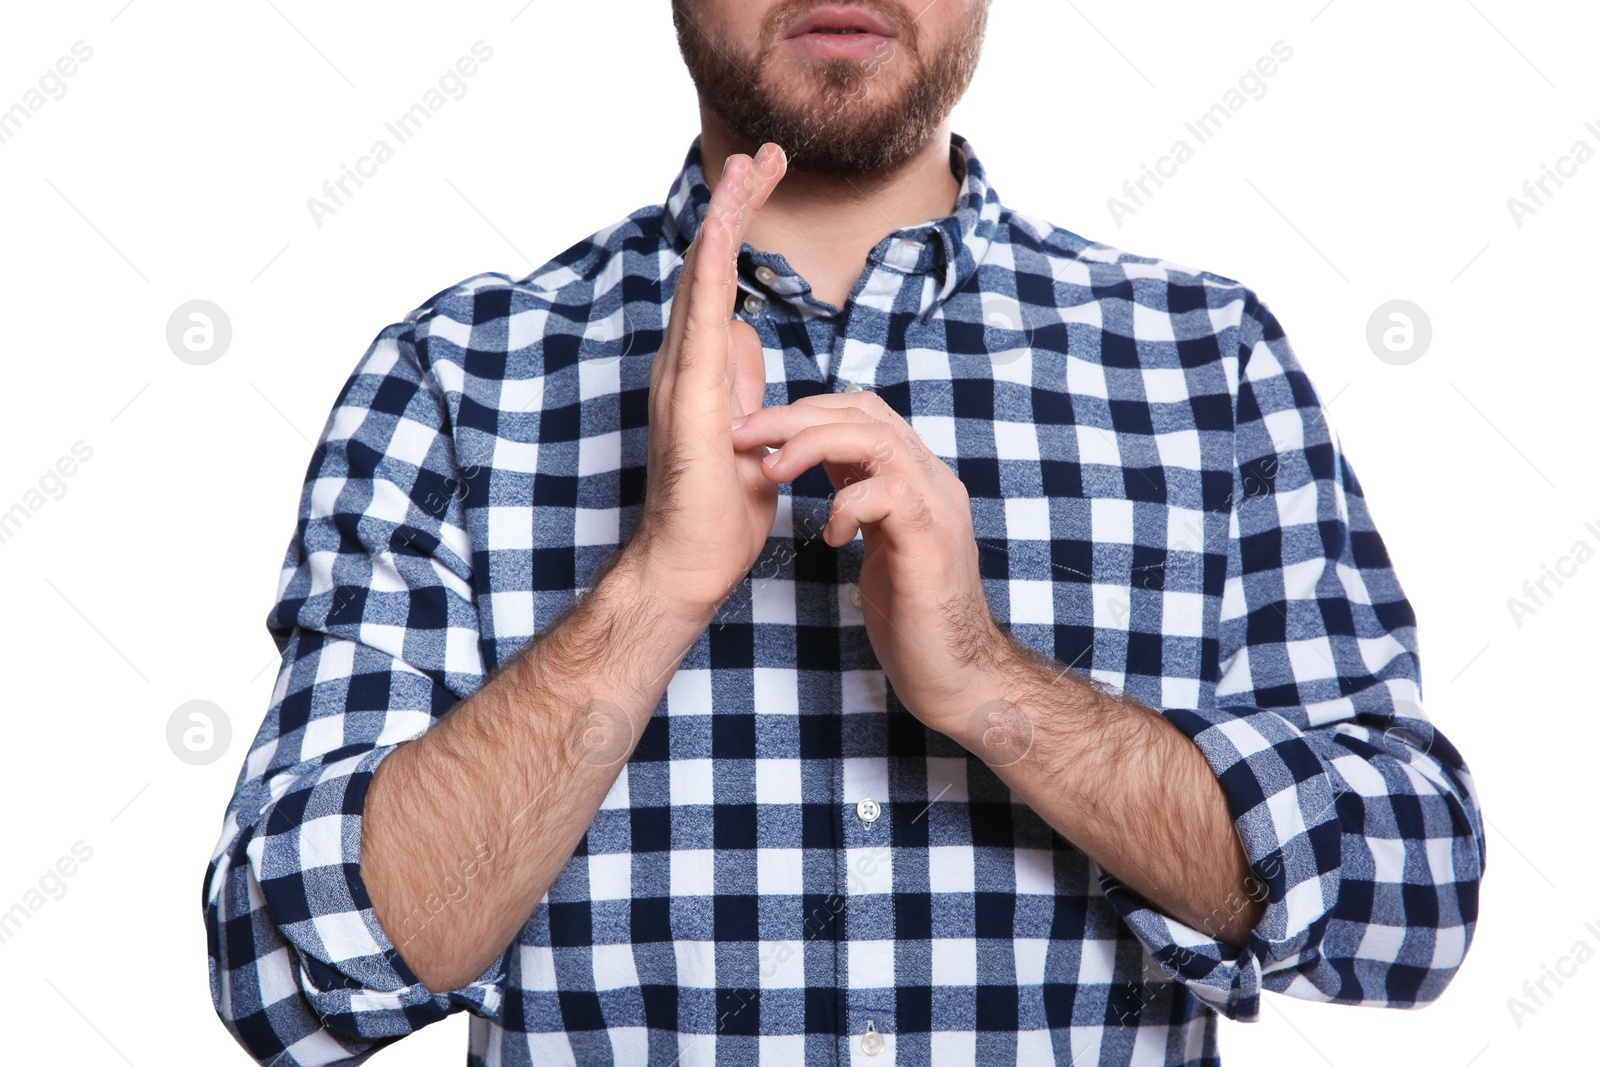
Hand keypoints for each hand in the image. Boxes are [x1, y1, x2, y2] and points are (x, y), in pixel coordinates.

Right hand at [632, 143, 787, 617]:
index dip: (742, 230)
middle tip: (764, 152)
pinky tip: (720, 230)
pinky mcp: (690, 398)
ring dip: (724, 219)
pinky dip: (708, 271)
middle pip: (708, 265)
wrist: (688, 564)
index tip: (768, 183)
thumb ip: (739, 379)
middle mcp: (684, 362)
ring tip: (749, 165)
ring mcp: (682, 377)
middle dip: (735, 204)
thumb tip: (745, 333)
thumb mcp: (746, 428)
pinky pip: (698, 321)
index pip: (721, 282)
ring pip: (700, 279)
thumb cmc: (717, 509)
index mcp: (702, 368)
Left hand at [729, 392, 1009, 734]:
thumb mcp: (878, 541)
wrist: (958, 674)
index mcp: (917, 477)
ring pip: (876, 439)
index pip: (864, 410)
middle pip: (864, 413)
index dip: (807, 410)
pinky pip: (889, 493)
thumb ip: (859, 499)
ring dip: (812, 445)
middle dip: (795, 417)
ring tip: (772, 471)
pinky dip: (848, 505)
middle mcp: (933, 480)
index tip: (757, 430)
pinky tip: (831, 536)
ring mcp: (938, 507)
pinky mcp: (933, 540)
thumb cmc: (911, 616)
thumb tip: (818, 465)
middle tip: (743, 434)